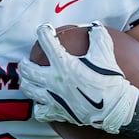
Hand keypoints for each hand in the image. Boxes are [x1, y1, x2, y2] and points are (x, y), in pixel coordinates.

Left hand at [18, 22, 138, 132]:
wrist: (113, 108)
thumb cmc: (109, 81)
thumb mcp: (106, 55)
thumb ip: (98, 38)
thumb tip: (95, 26)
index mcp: (64, 64)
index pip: (47, 42)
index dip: (43, 32)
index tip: (44, 30)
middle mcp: (53, 80)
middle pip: (28, 70)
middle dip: (24, 64)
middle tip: (26, 61)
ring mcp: (52, 97)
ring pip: (29, 90)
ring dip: (26, 83)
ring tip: (28, 80)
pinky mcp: (56, 112)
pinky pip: (40, 112)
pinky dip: (39, 107)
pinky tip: (41, 104)